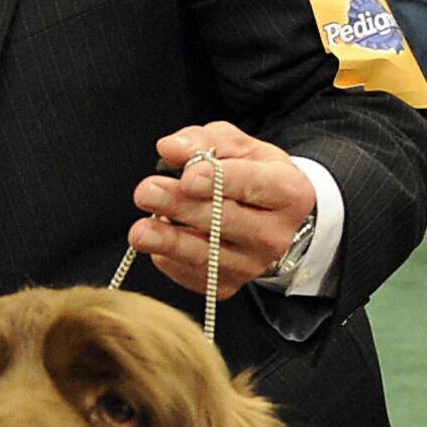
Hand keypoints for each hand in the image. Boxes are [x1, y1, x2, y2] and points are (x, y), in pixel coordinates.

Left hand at [129, 122, 311, 296]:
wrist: (274, 220)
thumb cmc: (256, 177)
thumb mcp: (241, 148)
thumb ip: (206, 141)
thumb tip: (171, 148)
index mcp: (287, 192)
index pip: (253, 185)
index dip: (219, 181)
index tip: (189, 177)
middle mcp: (275, 234)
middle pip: (224, 221)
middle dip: (182, 206)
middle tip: (147, 192)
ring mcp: (253, 265)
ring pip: (206, 255)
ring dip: (169, 242)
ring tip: (140, 230)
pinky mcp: (230, 285)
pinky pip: (194, 275)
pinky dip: (170, 259)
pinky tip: (156, 241)